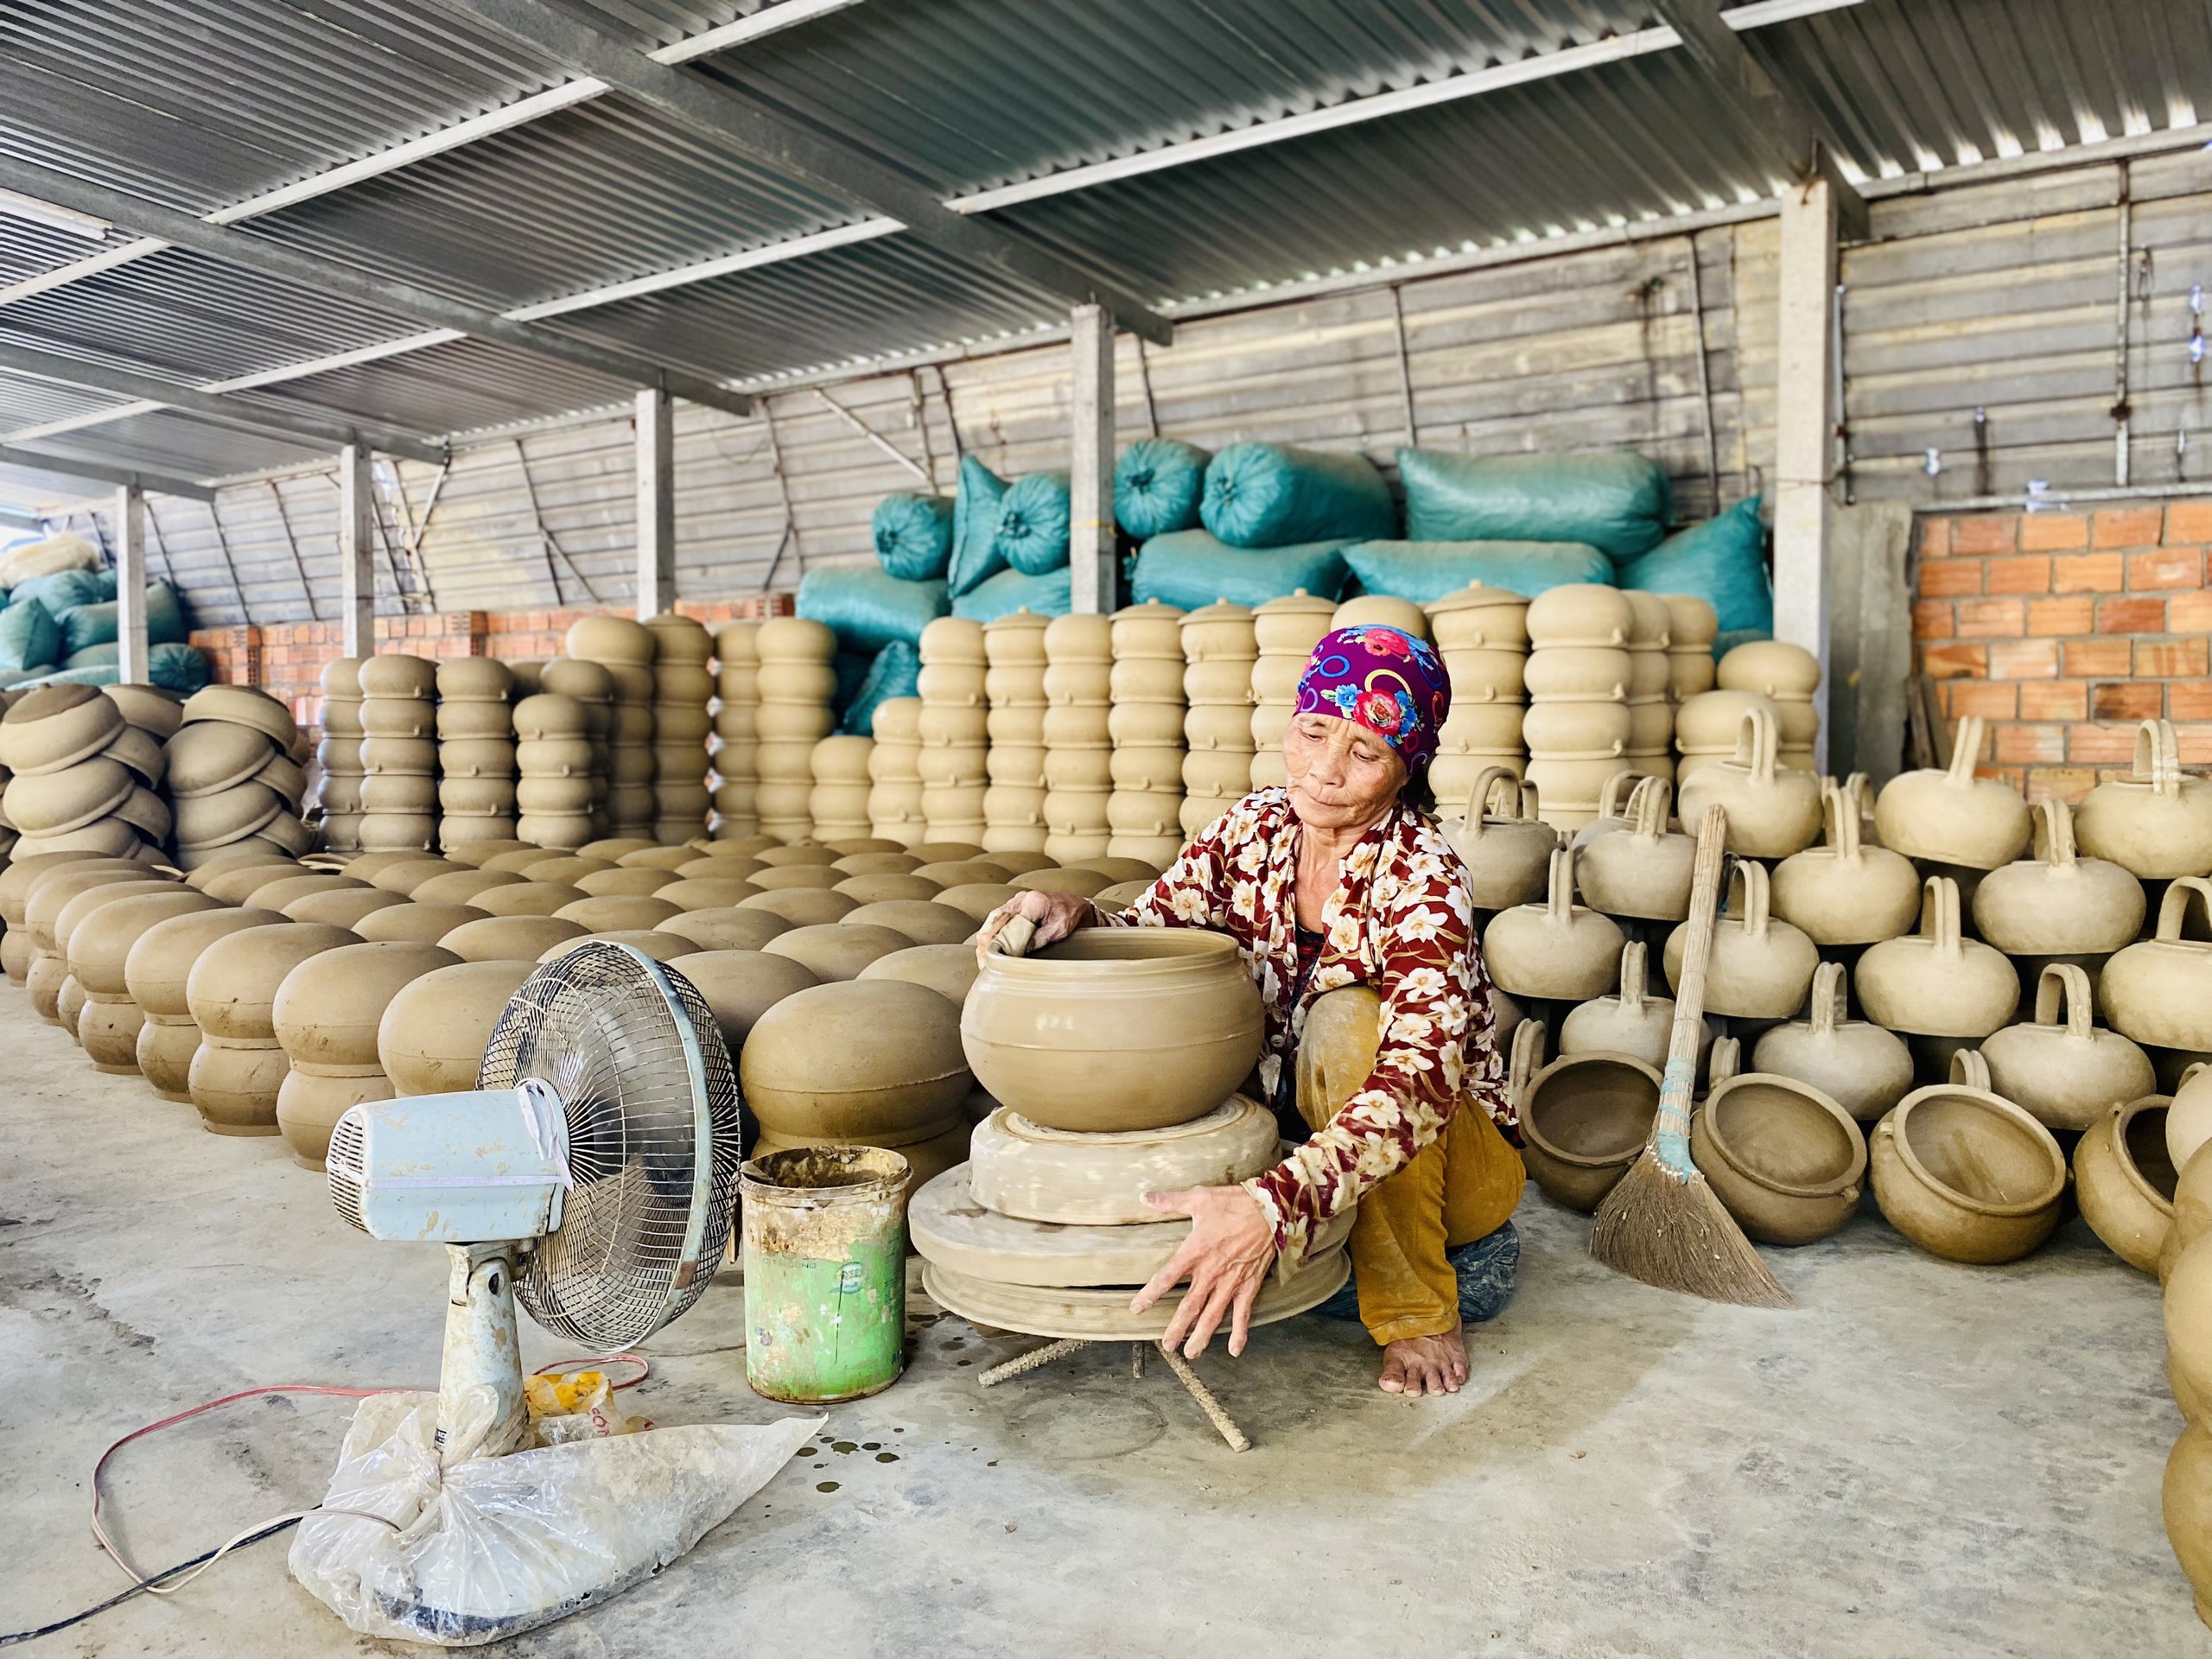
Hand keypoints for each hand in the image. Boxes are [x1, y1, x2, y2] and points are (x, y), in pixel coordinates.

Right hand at [973, 888, 1092, 961]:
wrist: (1074, 904)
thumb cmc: (1069, 916)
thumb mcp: (1058, 931)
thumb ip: (1038, 939)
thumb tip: (1018, 952)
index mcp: (1033, 903)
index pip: (1010, 924)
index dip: (1000, 941)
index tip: (994, 957)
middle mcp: (1021, 899)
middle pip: (995, 918)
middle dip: (985, 939)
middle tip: (982, 959)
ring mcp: (1016, 901)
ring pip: (993, 918)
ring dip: (985, 937)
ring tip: (981, 956)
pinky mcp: (1015, 906)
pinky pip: (998, 918)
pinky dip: (991, 932)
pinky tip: (987, 946)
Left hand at [1129, 1185, 1277, 1358]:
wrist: (1271, 1210)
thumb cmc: (1234, 1203)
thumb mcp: (1199, 1198)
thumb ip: (1170, 1201)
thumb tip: (1145, 1197)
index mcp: (1195, 1251)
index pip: (1167, 1277)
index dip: (1150, 1294)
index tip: (1137, 1309)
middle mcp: (1211, 1272)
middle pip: (1190, 1306)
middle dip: (1177, 1328)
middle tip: (1166, 1344)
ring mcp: (1232, 1282)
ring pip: (1214, 1315)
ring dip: (1201, 1336)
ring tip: (1191, 1353)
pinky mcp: (1250, 1285)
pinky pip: (1243, 1313)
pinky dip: (1240, 1333)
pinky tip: (1234, 1350)